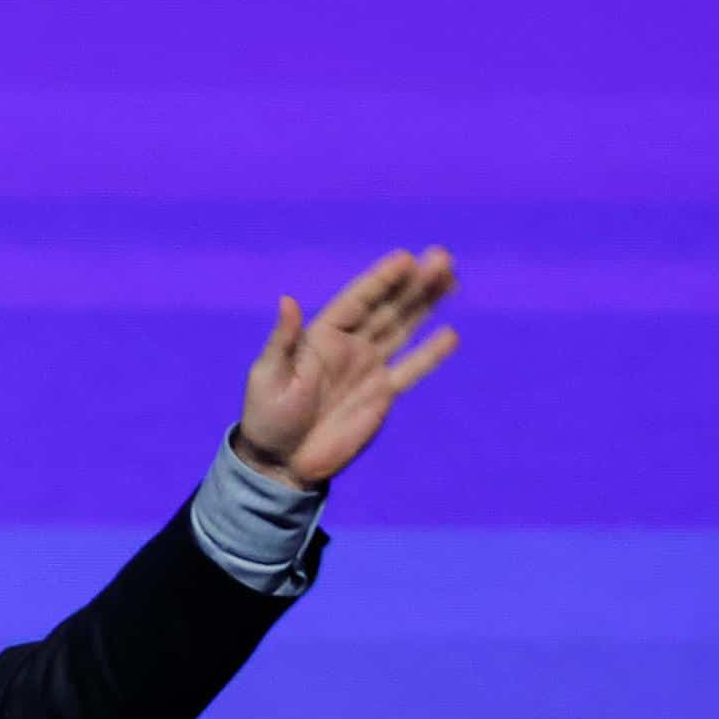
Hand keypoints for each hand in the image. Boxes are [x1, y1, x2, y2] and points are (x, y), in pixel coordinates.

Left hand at [234, 247, 458, 490]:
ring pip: (404, 329)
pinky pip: (411, 370)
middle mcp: (349, 346)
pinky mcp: (382, 395)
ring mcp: (368, 369)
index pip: (357, 300)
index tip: (407, 258)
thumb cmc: (267, 416)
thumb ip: (283, 340)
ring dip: (426, 305)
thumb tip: (287, 300)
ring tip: (452, 279)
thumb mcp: (268, 376)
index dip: (381, 279)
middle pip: (388, 307)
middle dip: (414, 284)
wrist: (281, 461)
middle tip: (443, 257)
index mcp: (321, 336)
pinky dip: (430, 354)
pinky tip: (450, 335)